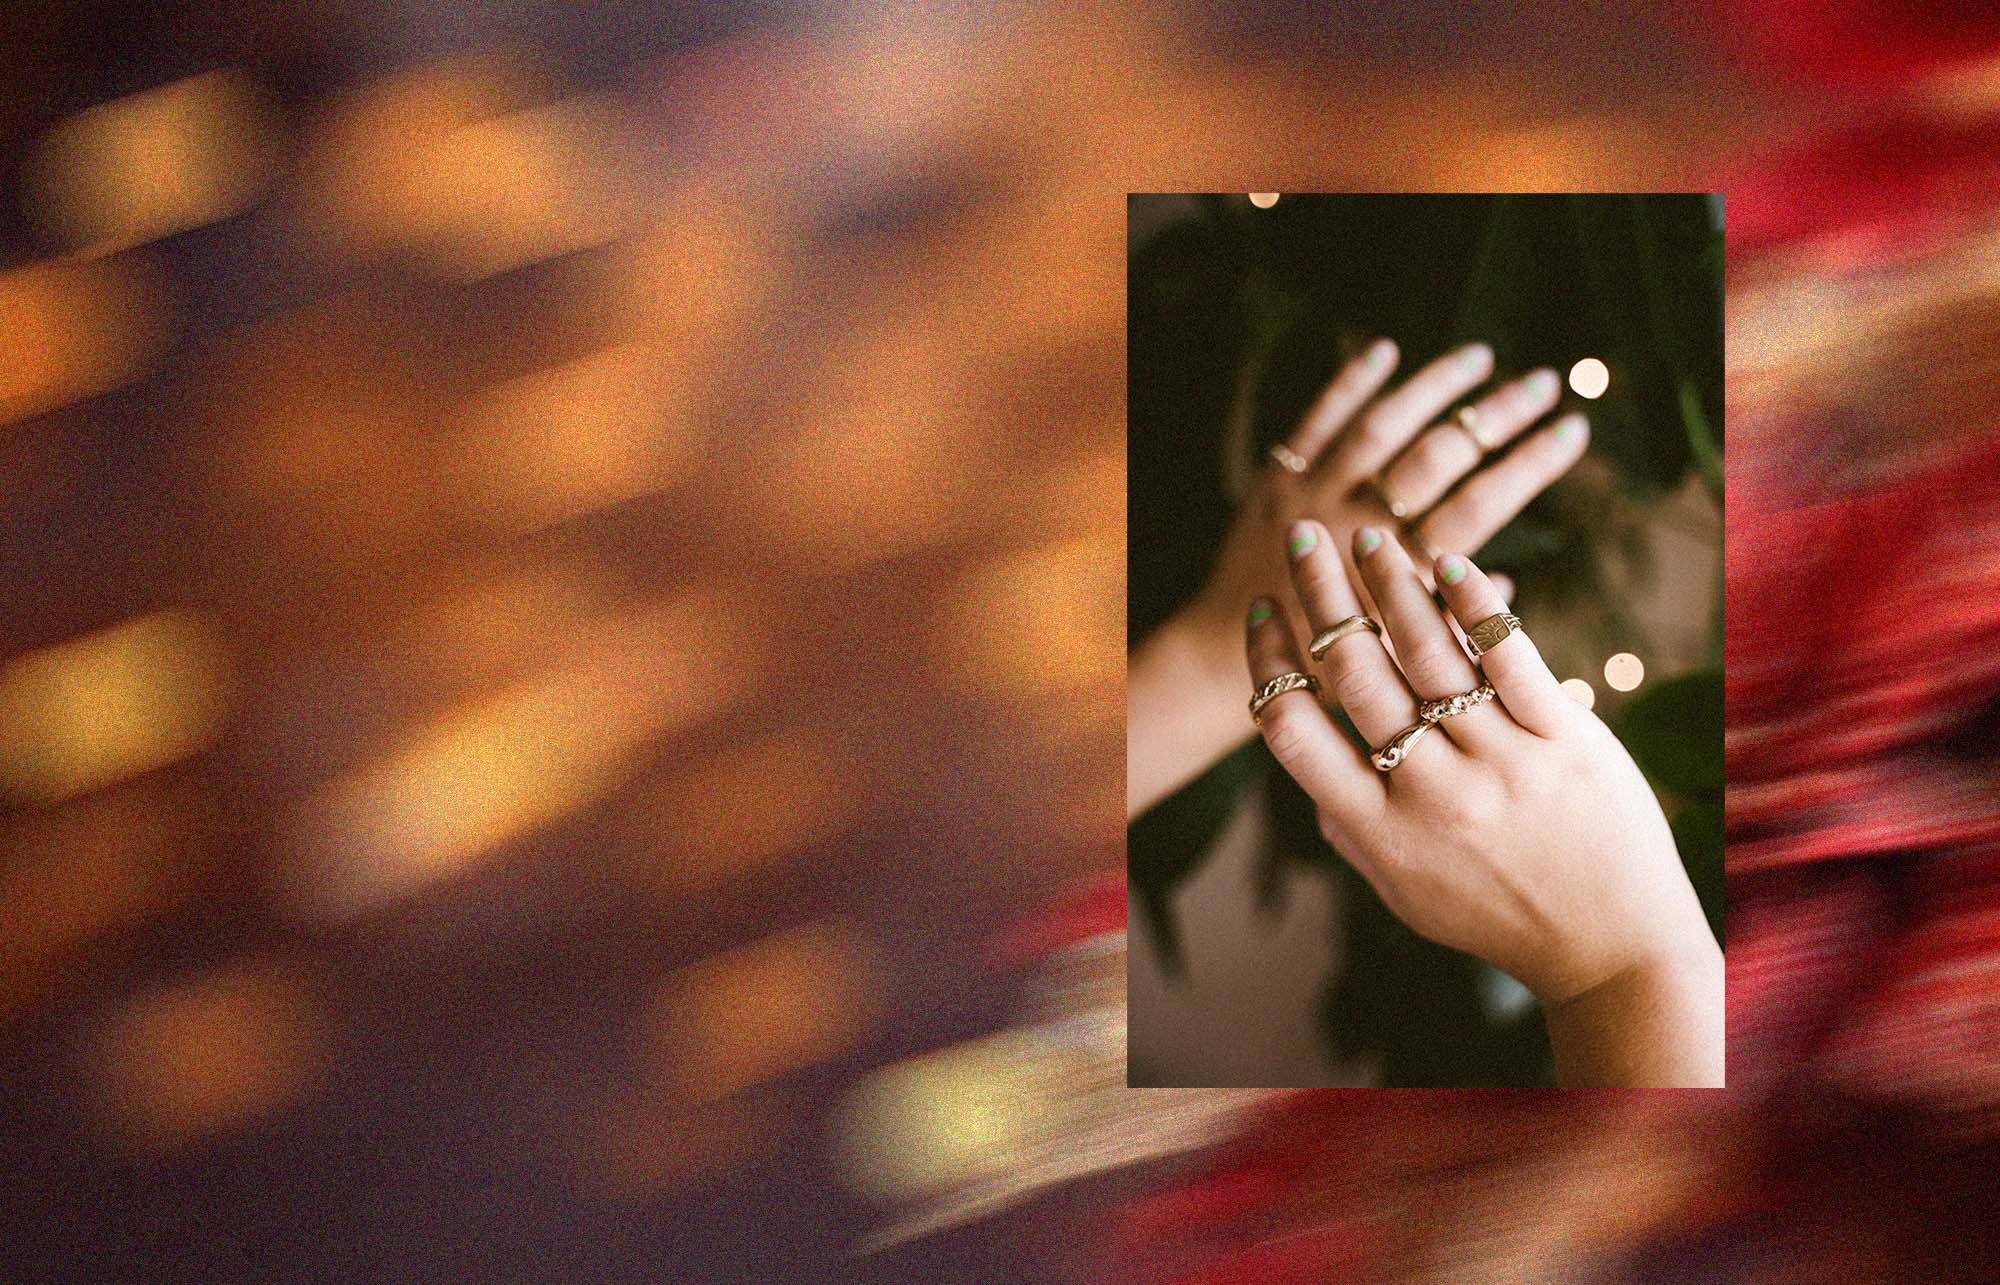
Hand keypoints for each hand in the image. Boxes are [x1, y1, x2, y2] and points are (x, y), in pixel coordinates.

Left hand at [1180, 337, 1582, 659]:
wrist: (1227, 657)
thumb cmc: (1322, 664)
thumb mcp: (1399, 656)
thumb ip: (1452, 621)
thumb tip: (1505, 585)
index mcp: (1400, 574)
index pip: (1482, 503)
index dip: (1532, 462)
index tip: (1575, 428)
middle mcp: (1359, 526)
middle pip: (1440, 454)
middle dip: (1498, 414)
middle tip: (1545, 383)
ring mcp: (1314, 496)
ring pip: (1383, 425)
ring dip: (1434, 386)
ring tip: (1480, 357)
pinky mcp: (1275, 479)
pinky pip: (1316, 419)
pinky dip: (1351, 383)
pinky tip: (1386, 351)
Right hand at [1245, 521, 1721, 1084]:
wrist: (1615, 949)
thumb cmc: (1501, 918)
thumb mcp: (1405, 892)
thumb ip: (1350, 831)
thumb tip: (1305, 763)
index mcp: (1378, 833)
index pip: (1295, 732)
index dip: (1267, 662)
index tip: (1262, 612)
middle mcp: (1432, 797)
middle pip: (1356, 675)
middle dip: (1320, 594)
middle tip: (1303, 540)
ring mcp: (1502, 766)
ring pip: (1428, 656)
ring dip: (1390, 584)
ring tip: (1367, 537)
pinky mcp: (1566, 741)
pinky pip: (1511, 659)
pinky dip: (1475, 606)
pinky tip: (1448, 566)